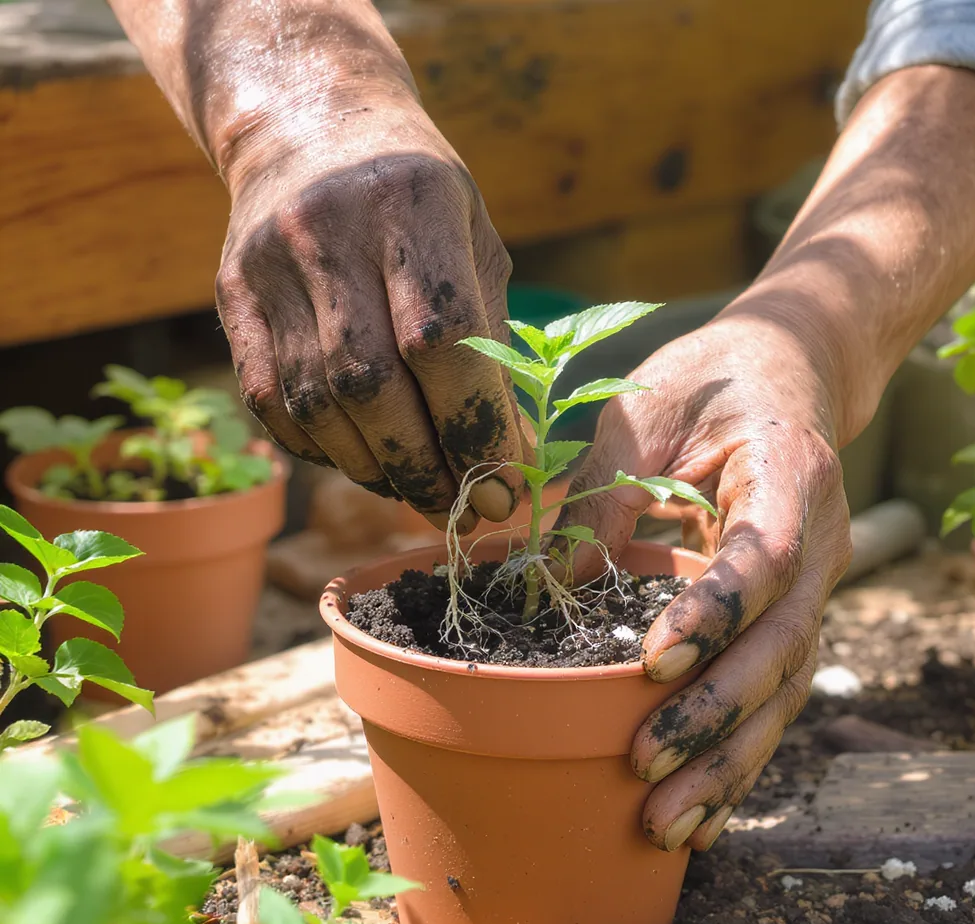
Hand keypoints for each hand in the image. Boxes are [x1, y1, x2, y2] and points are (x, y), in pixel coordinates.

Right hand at [213, 66, 522, 530]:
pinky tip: (361, 458)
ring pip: (318, 405)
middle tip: (461, 509)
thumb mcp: (475, 245)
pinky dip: (323, 451)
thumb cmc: (418, 202)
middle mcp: (329, 231)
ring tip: (416, 487)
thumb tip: (508, 461)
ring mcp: (268, 266)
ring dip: (375, 470)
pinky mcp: (233, 300)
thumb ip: (493, 347)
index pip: (445, 340)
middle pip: (372, 385)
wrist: (310, 131)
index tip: (504, 488)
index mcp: (411, 203)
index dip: (476, 428)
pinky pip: (271, 404)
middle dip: (424, 467)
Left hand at [555, 316, 852, 850]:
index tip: (653, 659)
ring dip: (728, 761)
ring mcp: (812, 590)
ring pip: (783, 690)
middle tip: (645, 765)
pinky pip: (773, 696)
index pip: (765, 558)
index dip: (716, 613)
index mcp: (790, 476)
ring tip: (666, 821)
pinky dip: (739, 757)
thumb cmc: (710, 380)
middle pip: (781, 647)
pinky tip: (703, 813)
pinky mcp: (789, 618)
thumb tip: (561, 580)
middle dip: (713, 714)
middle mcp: (819, 545)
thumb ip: (608, 487)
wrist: (785, 374)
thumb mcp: (648, 410)